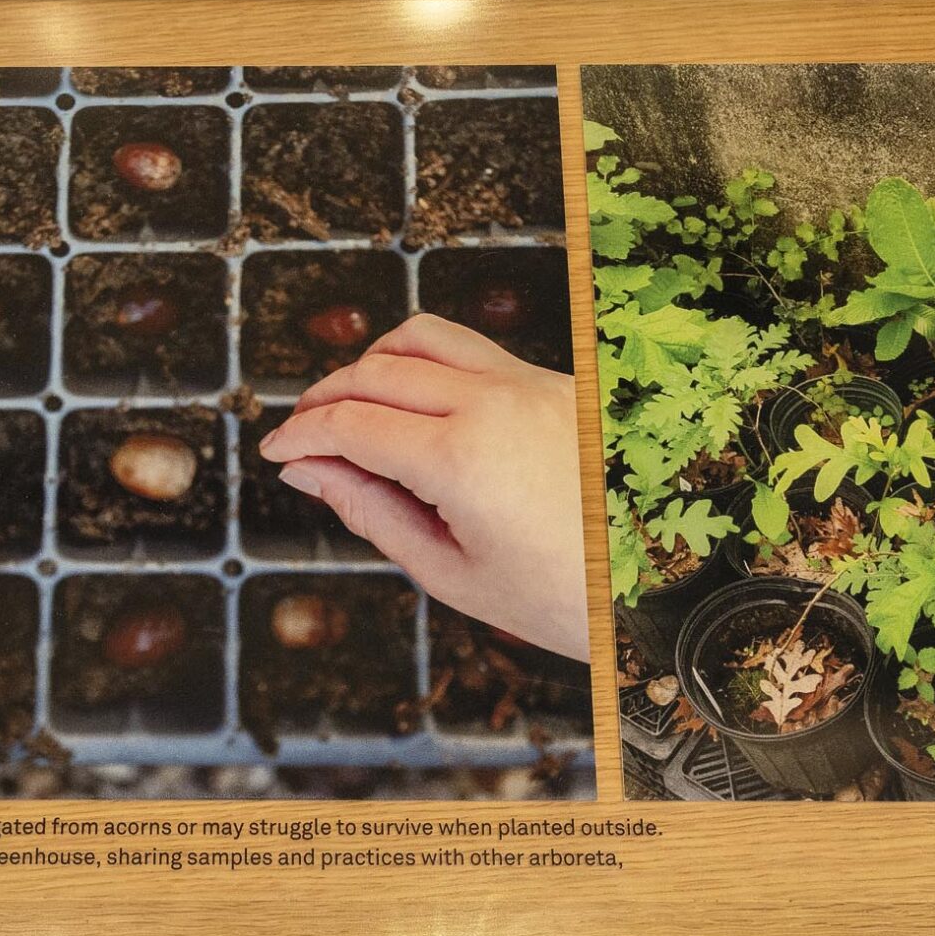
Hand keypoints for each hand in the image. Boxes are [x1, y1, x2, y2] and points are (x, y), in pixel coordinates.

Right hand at [258, 313, 590, 660]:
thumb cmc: (566, 598)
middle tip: (300, 432)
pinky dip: (427, 364)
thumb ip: (370, 513)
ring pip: (423, 337)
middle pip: (376, 371)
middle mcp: (496, 404)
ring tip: (353, 406)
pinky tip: (417, 407)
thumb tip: (310, 472)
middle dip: (324, 397)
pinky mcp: (556, 384)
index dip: (300, 436)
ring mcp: (532, 385)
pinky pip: (473, 350)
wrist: (658, 587)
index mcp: (462, 460)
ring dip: (373, 363)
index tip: (275, 452)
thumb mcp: (451, 574)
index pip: (351, 424)